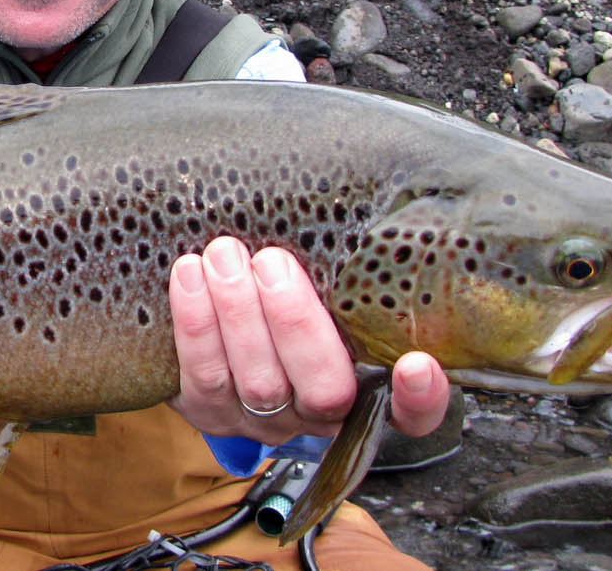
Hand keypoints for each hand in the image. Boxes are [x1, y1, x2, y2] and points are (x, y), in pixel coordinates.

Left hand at [167, 236, 448, 445]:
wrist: (232, 329)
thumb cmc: (304, 289)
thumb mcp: (337, 283)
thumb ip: (357, 266)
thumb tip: (383, 191)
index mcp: (373, 388)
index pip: (417, 416)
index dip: (422, 400)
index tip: (418, 363)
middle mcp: (325, 415)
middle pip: (322, 390)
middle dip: (294, 323)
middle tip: (271, 261)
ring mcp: (268, 421)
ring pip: (257, 383)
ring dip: (237, 314)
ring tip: (223, 255)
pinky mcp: (214, 413)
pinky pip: (203, 378)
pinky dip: (195, 325)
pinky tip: (189, 275)